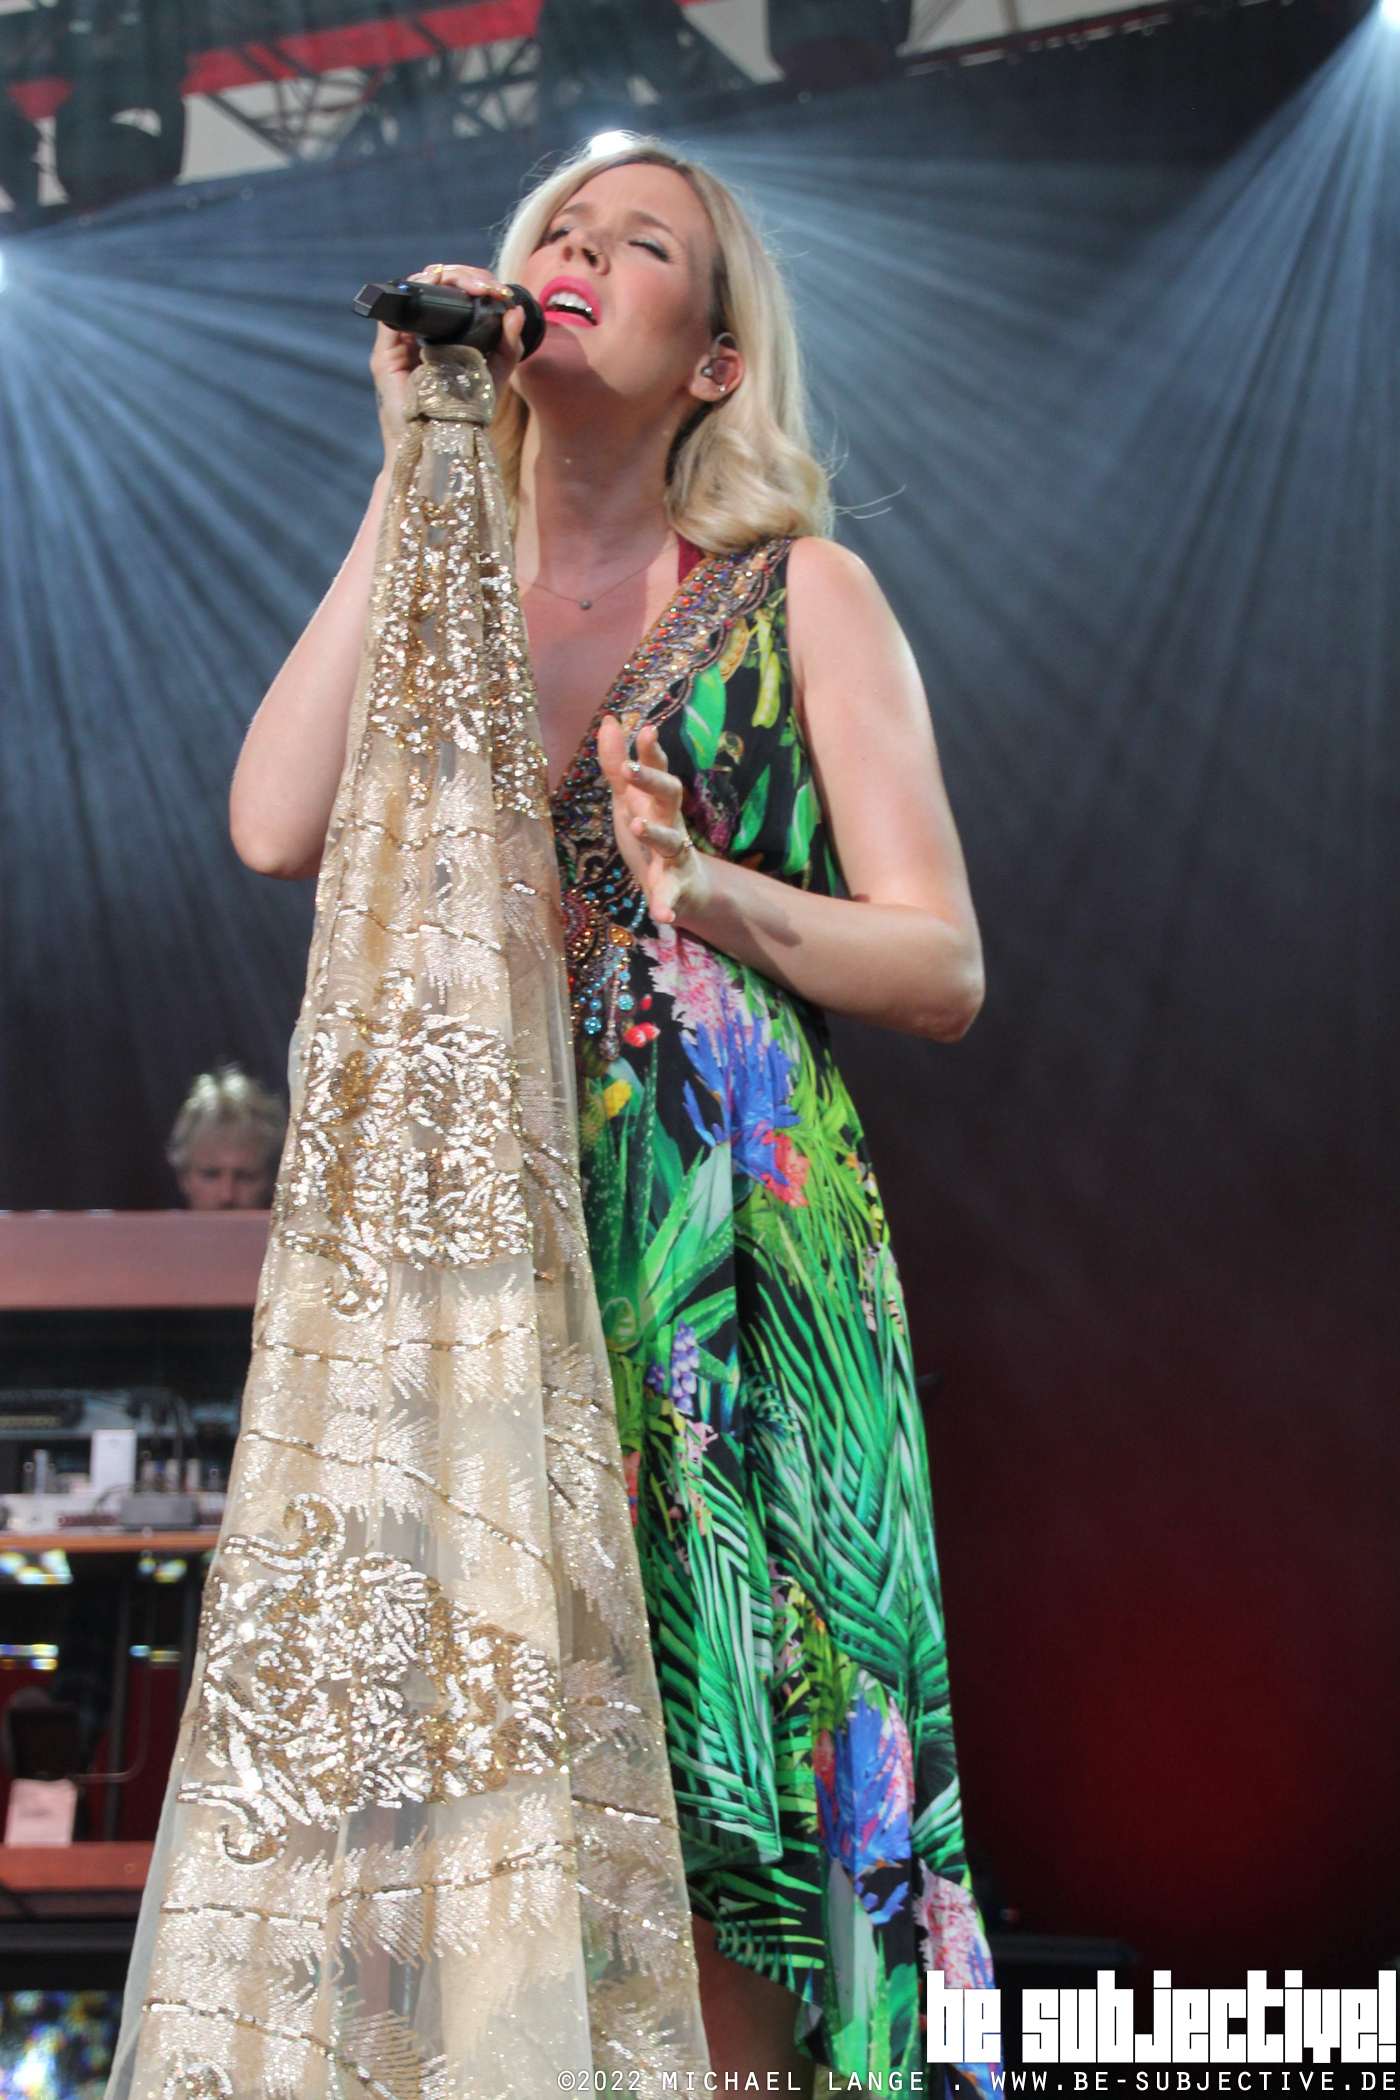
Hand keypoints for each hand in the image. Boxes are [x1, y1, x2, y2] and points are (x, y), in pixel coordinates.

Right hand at [368, 262, 526, 466]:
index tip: (499, 291)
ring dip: (444, 278)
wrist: (442, 450)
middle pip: (434, 287)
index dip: (474, 283)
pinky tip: (439, 287)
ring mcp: (399, 343)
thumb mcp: (495, 376)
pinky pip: (393, 313)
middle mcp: (418, 335)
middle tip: (488, 287)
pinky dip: (415, 293)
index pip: (452, 296)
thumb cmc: (465, 418)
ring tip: (473, 287)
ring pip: (414, 292)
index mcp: (442, 336)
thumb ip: (508, 346)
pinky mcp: (386, 355)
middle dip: (464, 276)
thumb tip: (516, 311)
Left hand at [597, 718, 711, 930]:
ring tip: (637, 825)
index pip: (657, 770)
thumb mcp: (629, 800)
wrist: (684, 888)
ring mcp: (676, 856)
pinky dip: (667, 905)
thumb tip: (610, 720)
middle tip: (630, 771)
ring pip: (670, 841)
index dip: (651, 752)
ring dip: (655, 833)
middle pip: (670, 795)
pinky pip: (672, 896)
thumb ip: (617, 763)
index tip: (645, 730)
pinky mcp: (676, 889)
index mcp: (656, 801)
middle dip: (652, 782)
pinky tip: (663, 916)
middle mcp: (671, 823)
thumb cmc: (652, 833)